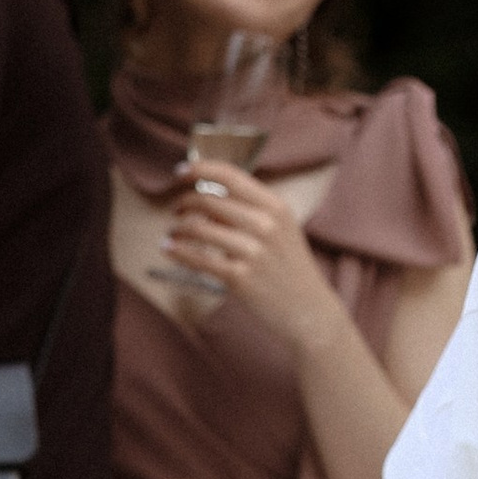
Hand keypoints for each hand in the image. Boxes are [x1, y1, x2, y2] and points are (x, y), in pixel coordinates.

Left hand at [162, 162, 337, 352]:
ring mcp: (253, 251)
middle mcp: (266, 225)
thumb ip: (249, 211)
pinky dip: (178, 251)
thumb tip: (208, 198)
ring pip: (199, 228)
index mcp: (276, 207)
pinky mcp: (239, 277)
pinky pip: (198, 258)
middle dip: (184, 203)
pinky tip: (169, 249)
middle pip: (209, 201)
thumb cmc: (289, 267)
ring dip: (178, 228)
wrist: (308, 309)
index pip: (231, 176)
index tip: (181, 171)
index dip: (200, 169)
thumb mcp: (281, 229)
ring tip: (172, 232)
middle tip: (176, 209)